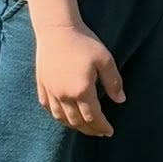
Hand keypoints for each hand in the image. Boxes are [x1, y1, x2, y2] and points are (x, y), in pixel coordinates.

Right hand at [34, 22, 124, 136]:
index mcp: (82, 90)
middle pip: (77, 121)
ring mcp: (51, 91)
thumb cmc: (83, 42)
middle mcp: (64, 95)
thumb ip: (113, 82)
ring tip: (84, 127)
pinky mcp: (42, 85)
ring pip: (61, 118)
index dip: (102, 127)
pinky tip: (63, 116)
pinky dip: (57, 116)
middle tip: (99, 132)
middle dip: (90, 130)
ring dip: (74, 126)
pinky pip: (48, 107)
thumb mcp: (105, 59)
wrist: (57, 29)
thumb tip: (121, 100)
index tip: (109, 131)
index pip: (93, 117)